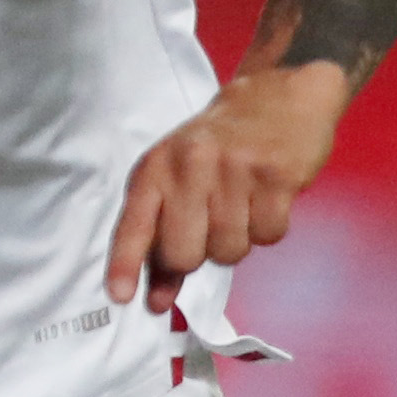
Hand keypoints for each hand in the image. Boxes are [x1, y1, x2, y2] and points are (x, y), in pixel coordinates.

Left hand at [104, 62, 349, 313]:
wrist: (277, 94)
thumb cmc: (218, 147)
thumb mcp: (177, 181)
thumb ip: (162, 240)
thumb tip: (156, 302)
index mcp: (156, 167)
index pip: (134, 223)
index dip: (125, 263)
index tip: (120, 297)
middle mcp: (189, 165)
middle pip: (184, 254)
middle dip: (197, 257)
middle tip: (209, 226)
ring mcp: (234, 169)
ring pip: (229, 252)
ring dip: (237, 241)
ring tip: (240, 204)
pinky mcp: (276, 175)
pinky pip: (268, 236)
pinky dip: (268, 227)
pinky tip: (266, 198)